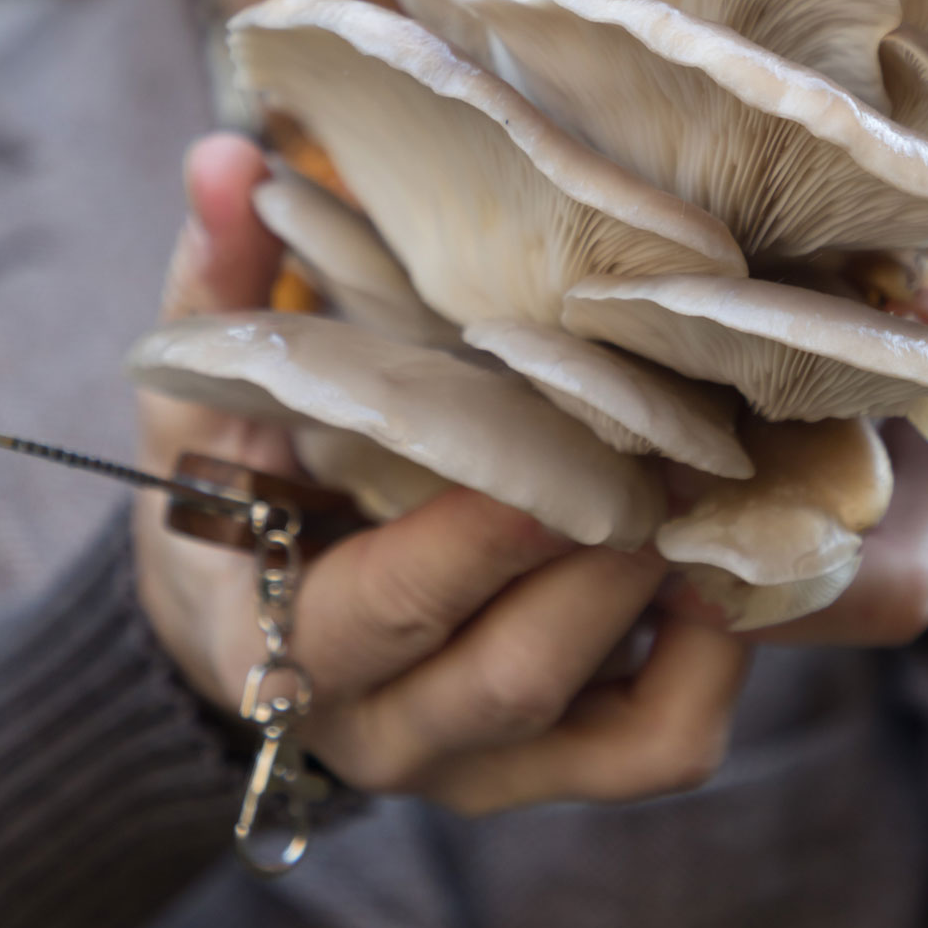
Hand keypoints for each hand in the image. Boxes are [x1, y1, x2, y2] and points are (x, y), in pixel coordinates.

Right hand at [134, 135, 748, 812]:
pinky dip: (716, 665)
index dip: (475, 535)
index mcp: (276, 648)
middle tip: (677, 440)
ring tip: (714, 479)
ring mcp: (479, 767)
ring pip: (611, 729)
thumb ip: (214, 285)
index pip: (386, 609)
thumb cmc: (237, 499)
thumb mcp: (202, 403)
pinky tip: (725, 558)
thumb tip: (231, 158)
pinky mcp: (555, 769)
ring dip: (672, 600)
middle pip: (514, 674)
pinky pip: (661, 747)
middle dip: (600, 557)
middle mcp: (384, 731)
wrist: (257, 629)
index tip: (558, 438)